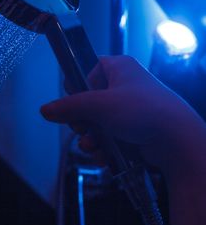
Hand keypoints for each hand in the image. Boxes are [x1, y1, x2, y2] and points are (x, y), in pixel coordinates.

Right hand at [40, 55, 205, 175]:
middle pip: (88, 100)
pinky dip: (103, 147)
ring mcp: (130, 109)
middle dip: (81, 120)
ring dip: (90, 137)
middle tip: (83, 127)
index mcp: (119, 68)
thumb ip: (69, 107)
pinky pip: (109, 136)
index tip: (73, 100)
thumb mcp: (99, 105)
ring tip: (93, 146)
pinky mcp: (135, 129)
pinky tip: (103, 156)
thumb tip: (45, 110)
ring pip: (97, 122)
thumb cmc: (144, 112)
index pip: (87, 69)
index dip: (76, 86)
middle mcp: (125, 85)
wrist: (179, 141)